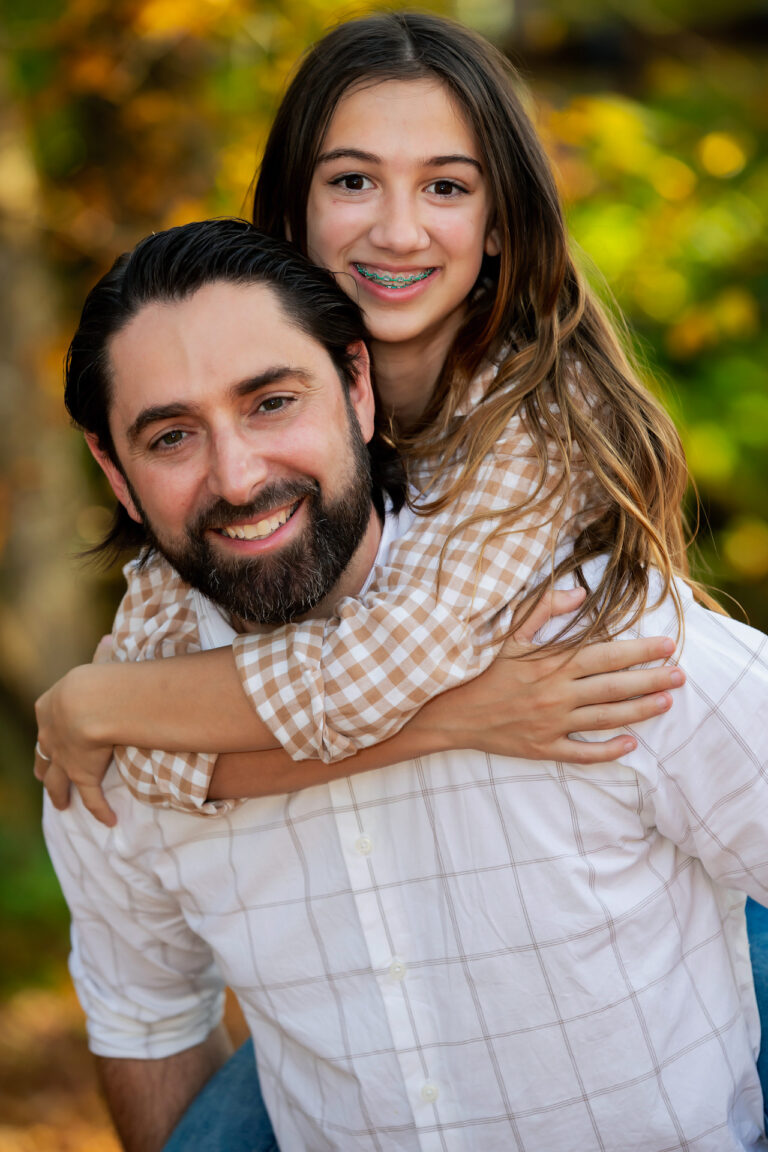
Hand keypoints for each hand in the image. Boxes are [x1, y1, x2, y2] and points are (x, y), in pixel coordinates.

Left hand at [34, 663, 117, 826]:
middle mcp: (50, 736)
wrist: (91, 703)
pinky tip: (109, 821)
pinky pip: (92, 798)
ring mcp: (64, 759)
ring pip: (55, 781)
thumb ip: (102, 656)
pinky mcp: (82, 775)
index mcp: (49, 708)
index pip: (46, 723)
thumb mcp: (96, 663)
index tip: (53, 737)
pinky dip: (100, 810)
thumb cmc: (96, 678)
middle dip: (44, 766)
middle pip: (42, 756)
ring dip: (58, 793)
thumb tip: (107, 639)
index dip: (50, 732)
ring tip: (61, 804)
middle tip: (44, 776)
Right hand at [428, 588, 683, 763]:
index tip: (667, 645)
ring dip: (640, 710)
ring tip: (666, 702)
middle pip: (615, 686)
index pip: (606, 654)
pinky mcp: (543, 747)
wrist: (447, 711)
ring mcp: (552, 723)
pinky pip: (582, 752)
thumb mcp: (507, 633)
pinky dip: (608, 750)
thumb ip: (543, 608)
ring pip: (606, 717)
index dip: (640, 650)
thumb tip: (580, 593)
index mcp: (551, 663)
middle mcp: (557, 693)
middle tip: (681, 674)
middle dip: (651, 679)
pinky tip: (631, 745)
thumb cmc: (478, 669)